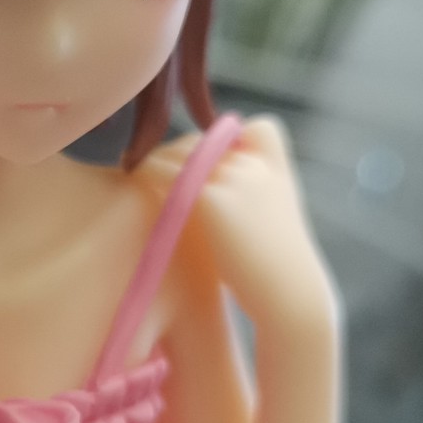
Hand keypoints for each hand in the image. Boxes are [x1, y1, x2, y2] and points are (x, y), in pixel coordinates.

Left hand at [144, 116, 337, 327]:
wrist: (290, 293)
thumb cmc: (276, 273)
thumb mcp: (273, 224)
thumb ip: (250, 203)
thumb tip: (214, 202)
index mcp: (277, 171)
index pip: (260, 128)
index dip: (234, 138)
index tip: (212, 159)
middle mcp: (255, 166)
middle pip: (206, 141)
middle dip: (180, 153)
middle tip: (154, 168)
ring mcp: (234, 177)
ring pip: (181, 152)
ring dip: (156, 160)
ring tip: (134, 170)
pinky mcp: (210, 197)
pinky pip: (167, 172)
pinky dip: (146, 172)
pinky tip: (133, 181)